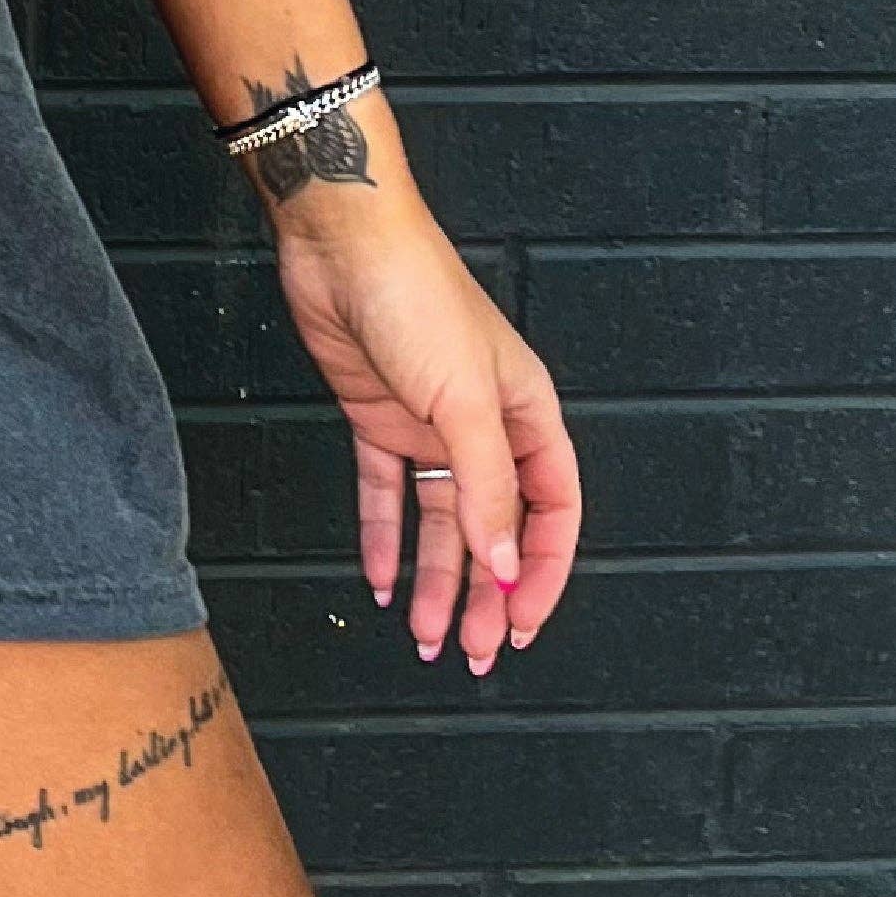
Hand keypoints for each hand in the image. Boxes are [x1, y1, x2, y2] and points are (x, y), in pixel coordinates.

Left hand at [272, 186, 582, 678]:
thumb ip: (487, 486)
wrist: (343, 245)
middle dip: (485, 594)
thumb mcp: (464, 401)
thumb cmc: (418, 299)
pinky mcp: (376, 420)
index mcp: (528, 417)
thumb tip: (505, 562)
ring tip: (426, 637)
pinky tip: (382, 582)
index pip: (552, 513)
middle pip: (494, 529)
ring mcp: (428, 426)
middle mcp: (483, 427)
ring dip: (436, 580)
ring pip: (441, 522)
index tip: (520, 624)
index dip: (542, 572)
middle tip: (470, 651)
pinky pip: (385, 494)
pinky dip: (385, 538)